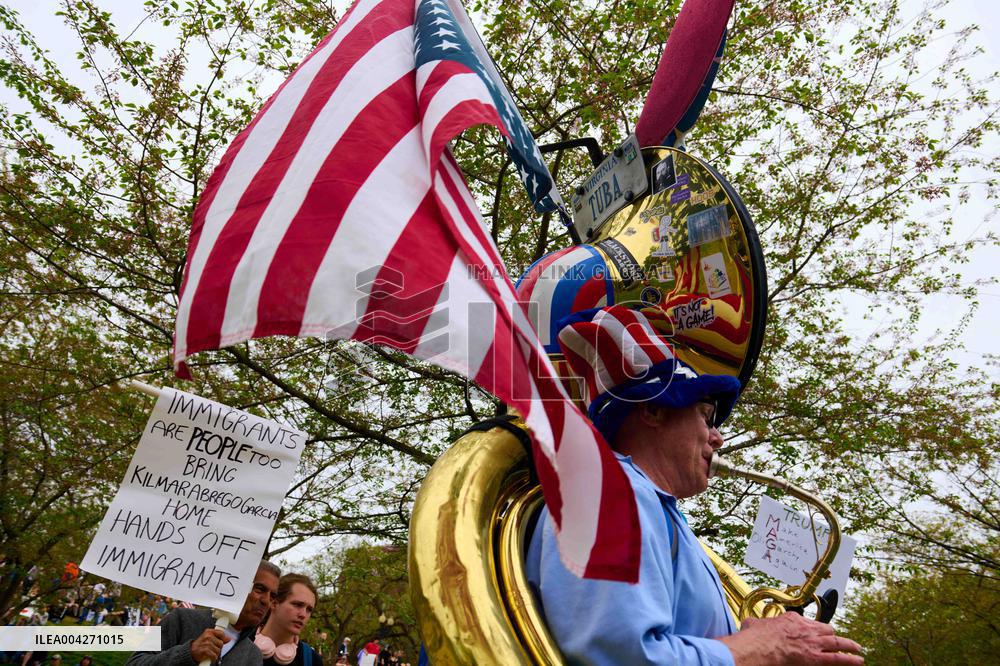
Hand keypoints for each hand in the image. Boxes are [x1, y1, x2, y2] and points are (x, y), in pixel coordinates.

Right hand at [190, 628, 229, 663]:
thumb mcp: (209, 638)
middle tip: (212, 648)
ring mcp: (206, 643)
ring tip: (210, 653)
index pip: (222, 633)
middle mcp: (208, 636)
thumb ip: (218, 638)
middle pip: (221, 643)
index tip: (218, 642)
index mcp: (209, 631)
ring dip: (215, 654)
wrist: (190, 652)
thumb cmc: (200, 645)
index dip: (222, 639)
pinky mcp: (205, 650)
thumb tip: (228, 638)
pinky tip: (209, 657)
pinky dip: (213, 658)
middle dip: (218, 647)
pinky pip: (214, 656)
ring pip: (218, 650)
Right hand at [718, 612, 862, 664]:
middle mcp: (806, 628)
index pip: (806, 622)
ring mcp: (813, 642)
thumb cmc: (755, 637)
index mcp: (791, 620)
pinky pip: (838, 658)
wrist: (760, 646)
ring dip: (849, 645)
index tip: (811, 631)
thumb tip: (749, 624)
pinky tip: (859, 660)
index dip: (811, 627)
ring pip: (837, 641)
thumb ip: (756, 623)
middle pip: (825, 630)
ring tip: (857, 649)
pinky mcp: (817, 657)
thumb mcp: (753, 624)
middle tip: (837, 640)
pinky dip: (850, 660)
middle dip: (832, 635)